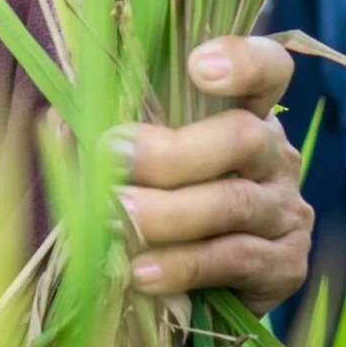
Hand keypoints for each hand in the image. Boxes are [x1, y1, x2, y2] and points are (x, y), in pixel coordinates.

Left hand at [115, 36, 313, 312]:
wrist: (199, 285)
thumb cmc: (159, 199)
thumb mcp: (142, 157)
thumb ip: (112, 130)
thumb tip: (59, 123)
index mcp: (246, 112)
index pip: (270, 67)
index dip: (243, 61)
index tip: (198, 66)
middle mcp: (276, 156)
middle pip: (243, 137)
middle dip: (171, 150)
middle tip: (111, 156)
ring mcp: (286, 211)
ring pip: (233, 203)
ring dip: (167, 212)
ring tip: (116, 217)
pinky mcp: (286, 266)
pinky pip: (235, 260)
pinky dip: (182, 265)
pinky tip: (141, 271)